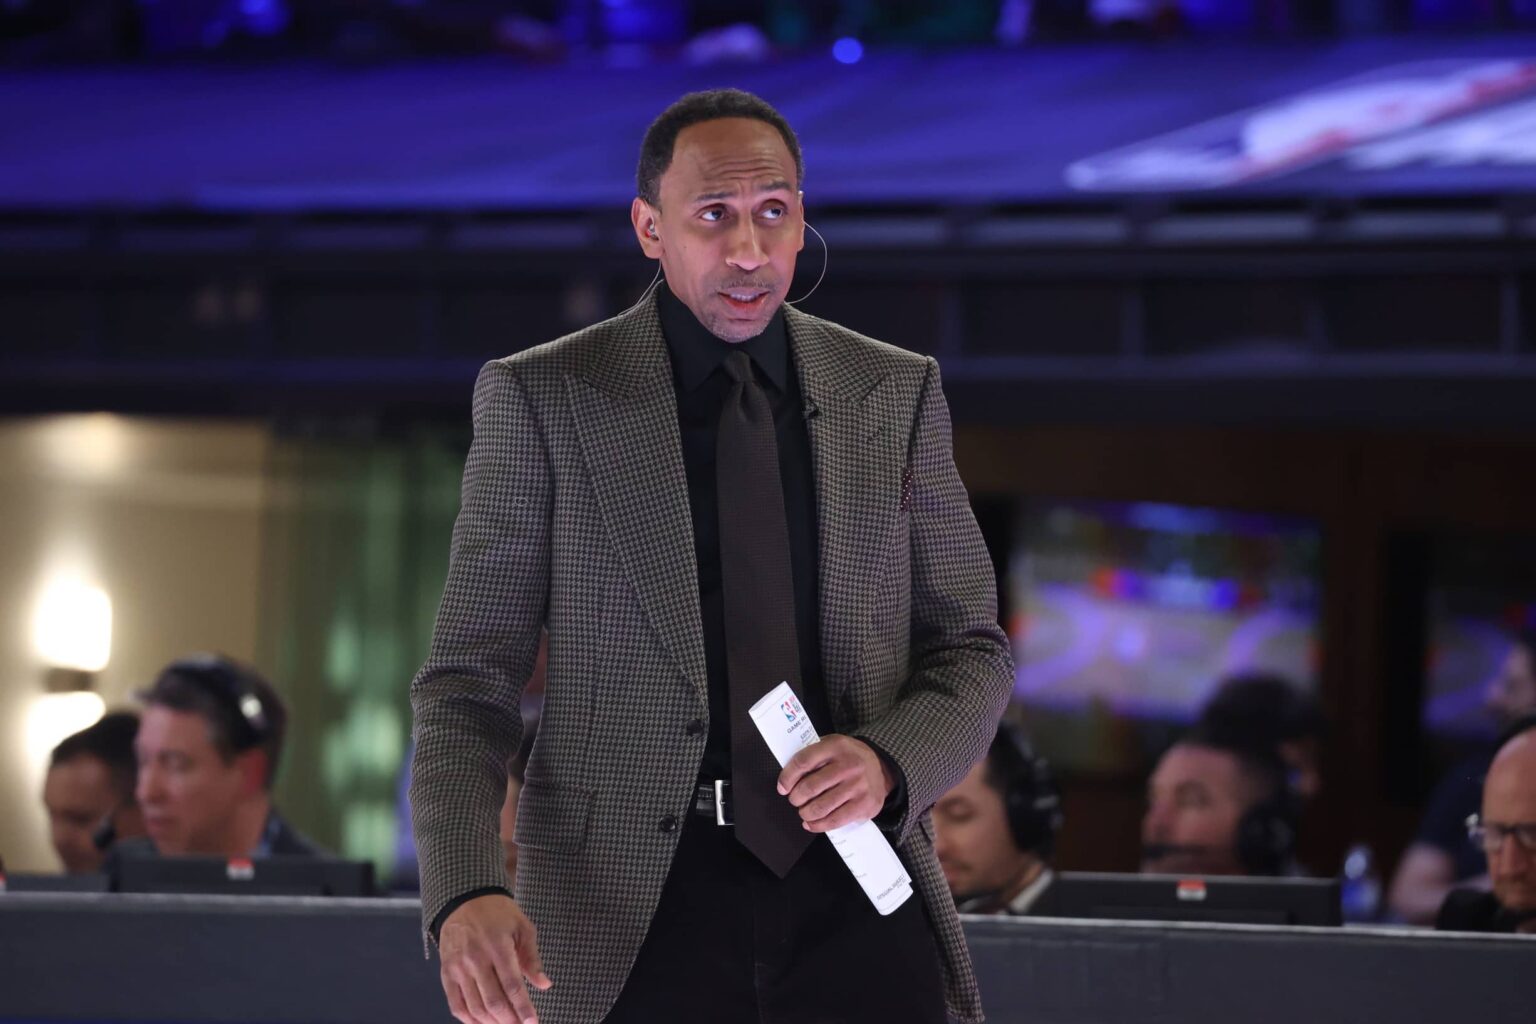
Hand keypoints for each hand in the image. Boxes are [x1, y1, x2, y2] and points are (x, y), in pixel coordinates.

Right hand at [438, 893, 551, 1023]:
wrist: (464, 899)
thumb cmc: (498, 913)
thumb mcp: (522, 927)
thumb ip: (532, 958)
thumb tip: (544, 984)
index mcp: (498, 947)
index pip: (512, 986)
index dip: (523, 1008)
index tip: (533, 1022)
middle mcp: (475, 960)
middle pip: (493, 1001)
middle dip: (509, 1020)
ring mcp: (458, 968)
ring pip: (474, 1007)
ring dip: (491, 1023)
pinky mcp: (446, 973)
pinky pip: (456, 1004)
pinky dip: (469, 1019)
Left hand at [777, 735, 893, 832]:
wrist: (882, 768)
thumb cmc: (850, 758)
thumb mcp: (833, 745)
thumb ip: (813, 755)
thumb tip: (789, 776)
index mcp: (836, 746)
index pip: (804, 761)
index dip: (788, 777)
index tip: (782, 786)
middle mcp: (849, 765)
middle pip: (810, 787)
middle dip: (796, 798)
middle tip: (795, 800)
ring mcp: (858, 786)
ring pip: (821, 806)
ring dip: (805, 813)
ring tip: (804, 812)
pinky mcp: (864, 805)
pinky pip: (835, 820)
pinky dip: (818, 825)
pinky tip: (812, 823)